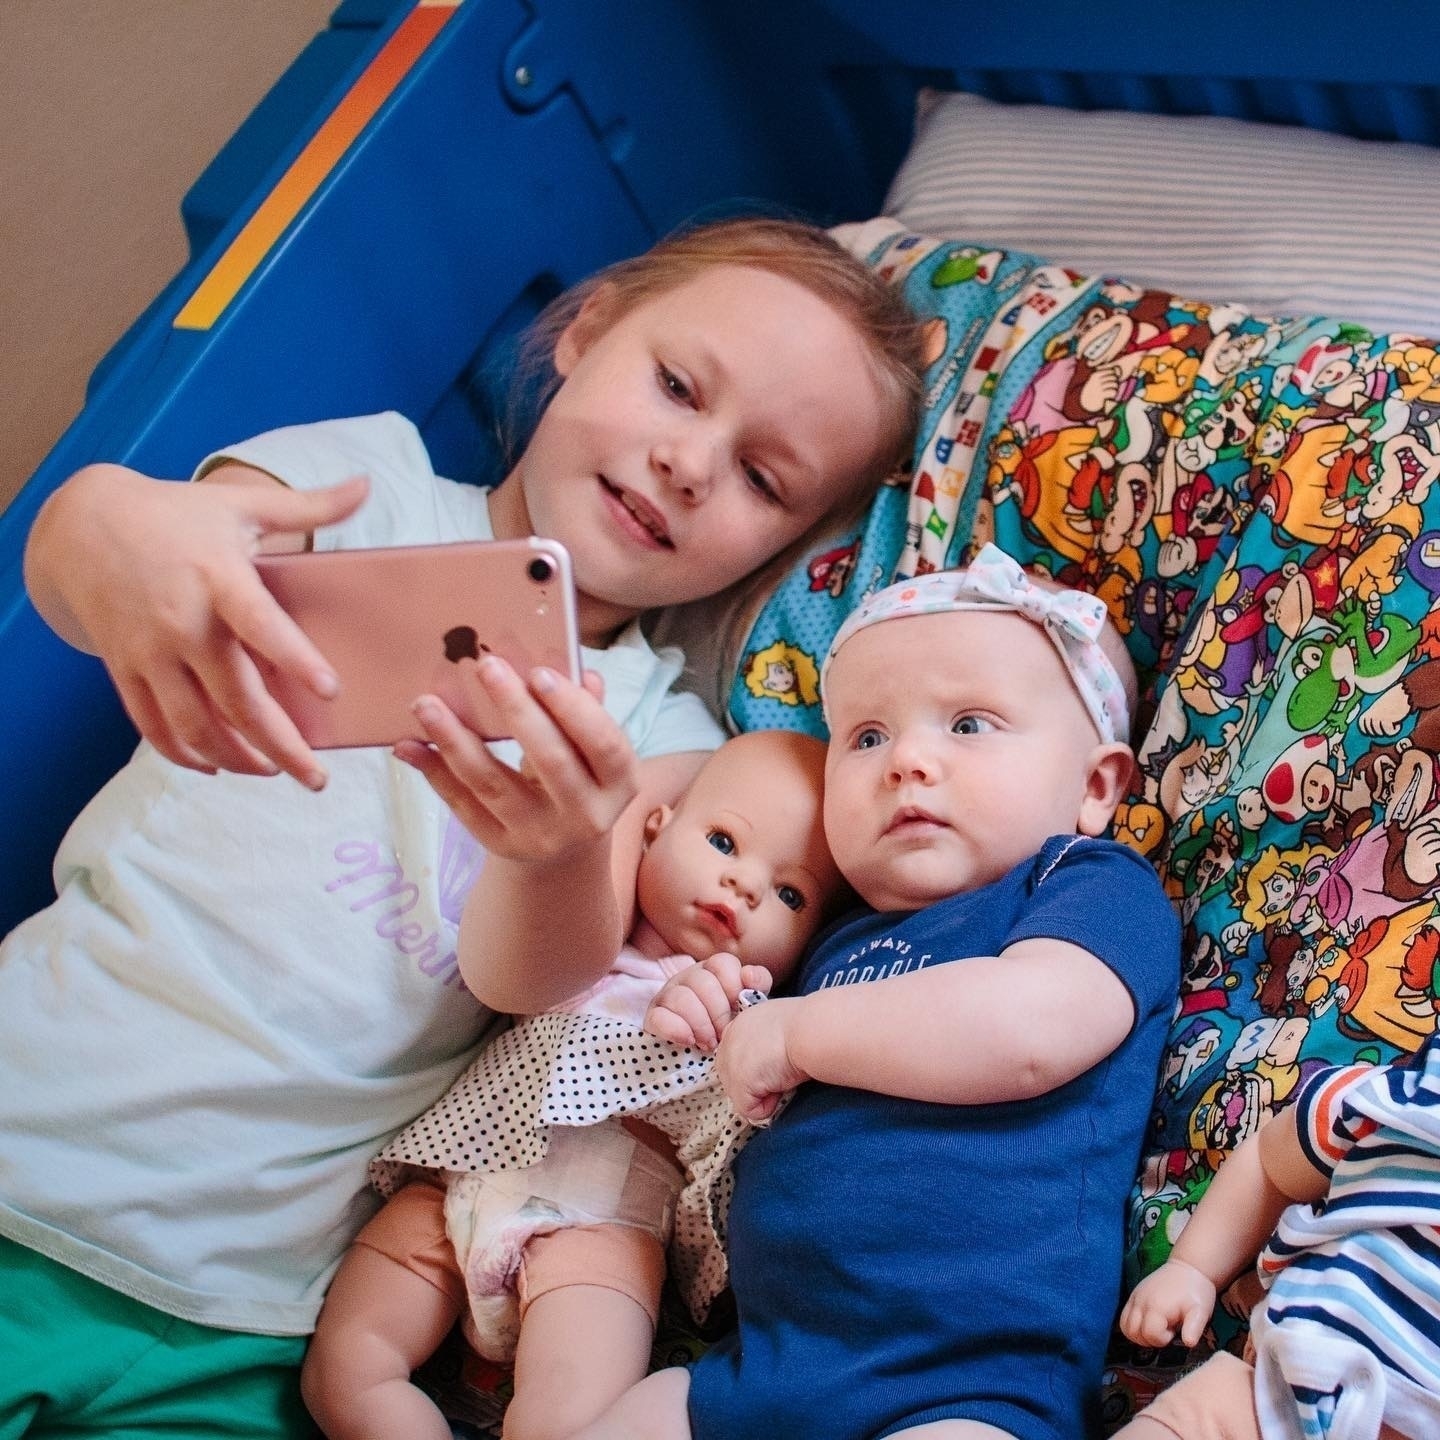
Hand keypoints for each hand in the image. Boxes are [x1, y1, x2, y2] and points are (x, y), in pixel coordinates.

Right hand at [25, 462, 367, 786]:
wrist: (83, 525)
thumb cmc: (178, 515)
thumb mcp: (240, 505)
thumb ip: (308, 506)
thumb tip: (366, 485)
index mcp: (217, 577)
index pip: (258, 623)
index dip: (293, 658)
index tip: (331, 690)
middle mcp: (181, 622)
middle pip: (234, 698)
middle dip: (280, 745)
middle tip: (317, 776)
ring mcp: (148, 651)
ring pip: (194, 724)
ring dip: (237, 759)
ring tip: (275, 773)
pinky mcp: (123, 670)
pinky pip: (152, 725)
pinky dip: (184, 753)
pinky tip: (218, 767)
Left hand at [394, 656, 638, 864]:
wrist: (564, 846)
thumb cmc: (579, 775)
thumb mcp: (593, 749)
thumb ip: (586, 708)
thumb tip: (574, 667)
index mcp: (619, 784)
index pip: (604, 745)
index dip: (574, 709)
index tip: (539, 672)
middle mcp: (586, 817)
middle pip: (550, 761)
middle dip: (516, 711)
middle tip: (486, 667)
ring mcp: (540, 835)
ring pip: (493, 784)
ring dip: (456, 740)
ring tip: (427, 703)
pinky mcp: (500, 844)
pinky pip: (462, 805)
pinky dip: (434, 773)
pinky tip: (409, 745)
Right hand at [644, 953, 774, 1051]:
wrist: (697, 1056)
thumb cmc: (726, 1027)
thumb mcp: (745, 1007)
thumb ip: (756, 986)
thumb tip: (749, 975)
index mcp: (713, 971)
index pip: (722, 962)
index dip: (734, 985)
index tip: (738, 1008)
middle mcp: (689, 978)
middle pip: (702, 981)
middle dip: (718, 1012)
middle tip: (725, 1034)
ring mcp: (668, 995)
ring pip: (681, 997)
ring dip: (700, 1024)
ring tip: (709, 1043)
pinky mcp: (653, 1017)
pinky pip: (659, 1017)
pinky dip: (677, 1030)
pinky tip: (689, 1041)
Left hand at [714, 996, 805, 1123]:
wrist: (812, 1031)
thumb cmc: (808, 1027)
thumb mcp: (782, 1025)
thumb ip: (768, 1039)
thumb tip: (772, 1060)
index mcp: (742, 1023)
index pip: (736, 1053)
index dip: (754, 1065)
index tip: (773, 1064)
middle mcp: (730, 1040)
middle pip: (733, 1076)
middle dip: (757, 1081)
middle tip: (782, 1072)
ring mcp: (730, 1063)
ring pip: (742, 1094)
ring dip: (765, 1093)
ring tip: (785, 1077)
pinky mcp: (739, 1083)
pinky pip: (750, 1110)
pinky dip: (769, 1107)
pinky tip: (783, 1088)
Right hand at [1118, 1259, 1216, 1348]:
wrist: (1188, 1268)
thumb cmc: (1196, 1291)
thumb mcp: (1201, 1311)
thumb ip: (1194, 1328)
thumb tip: (1189, 1343)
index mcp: (1157, 1307)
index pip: (1150, 1334)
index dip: (1162, 1339)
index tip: (1174, 1332)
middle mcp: (1141, 1301)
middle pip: (1133, 1332)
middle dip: (1149, 1339)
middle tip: (1165, 1332)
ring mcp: (1135, 1297)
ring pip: (1125, 1326)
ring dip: (1138, 1334)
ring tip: (1156, 1330)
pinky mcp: (1133, 1294)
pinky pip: (1124, 1316)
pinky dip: (1133, 1326)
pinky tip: (1149, 1323)